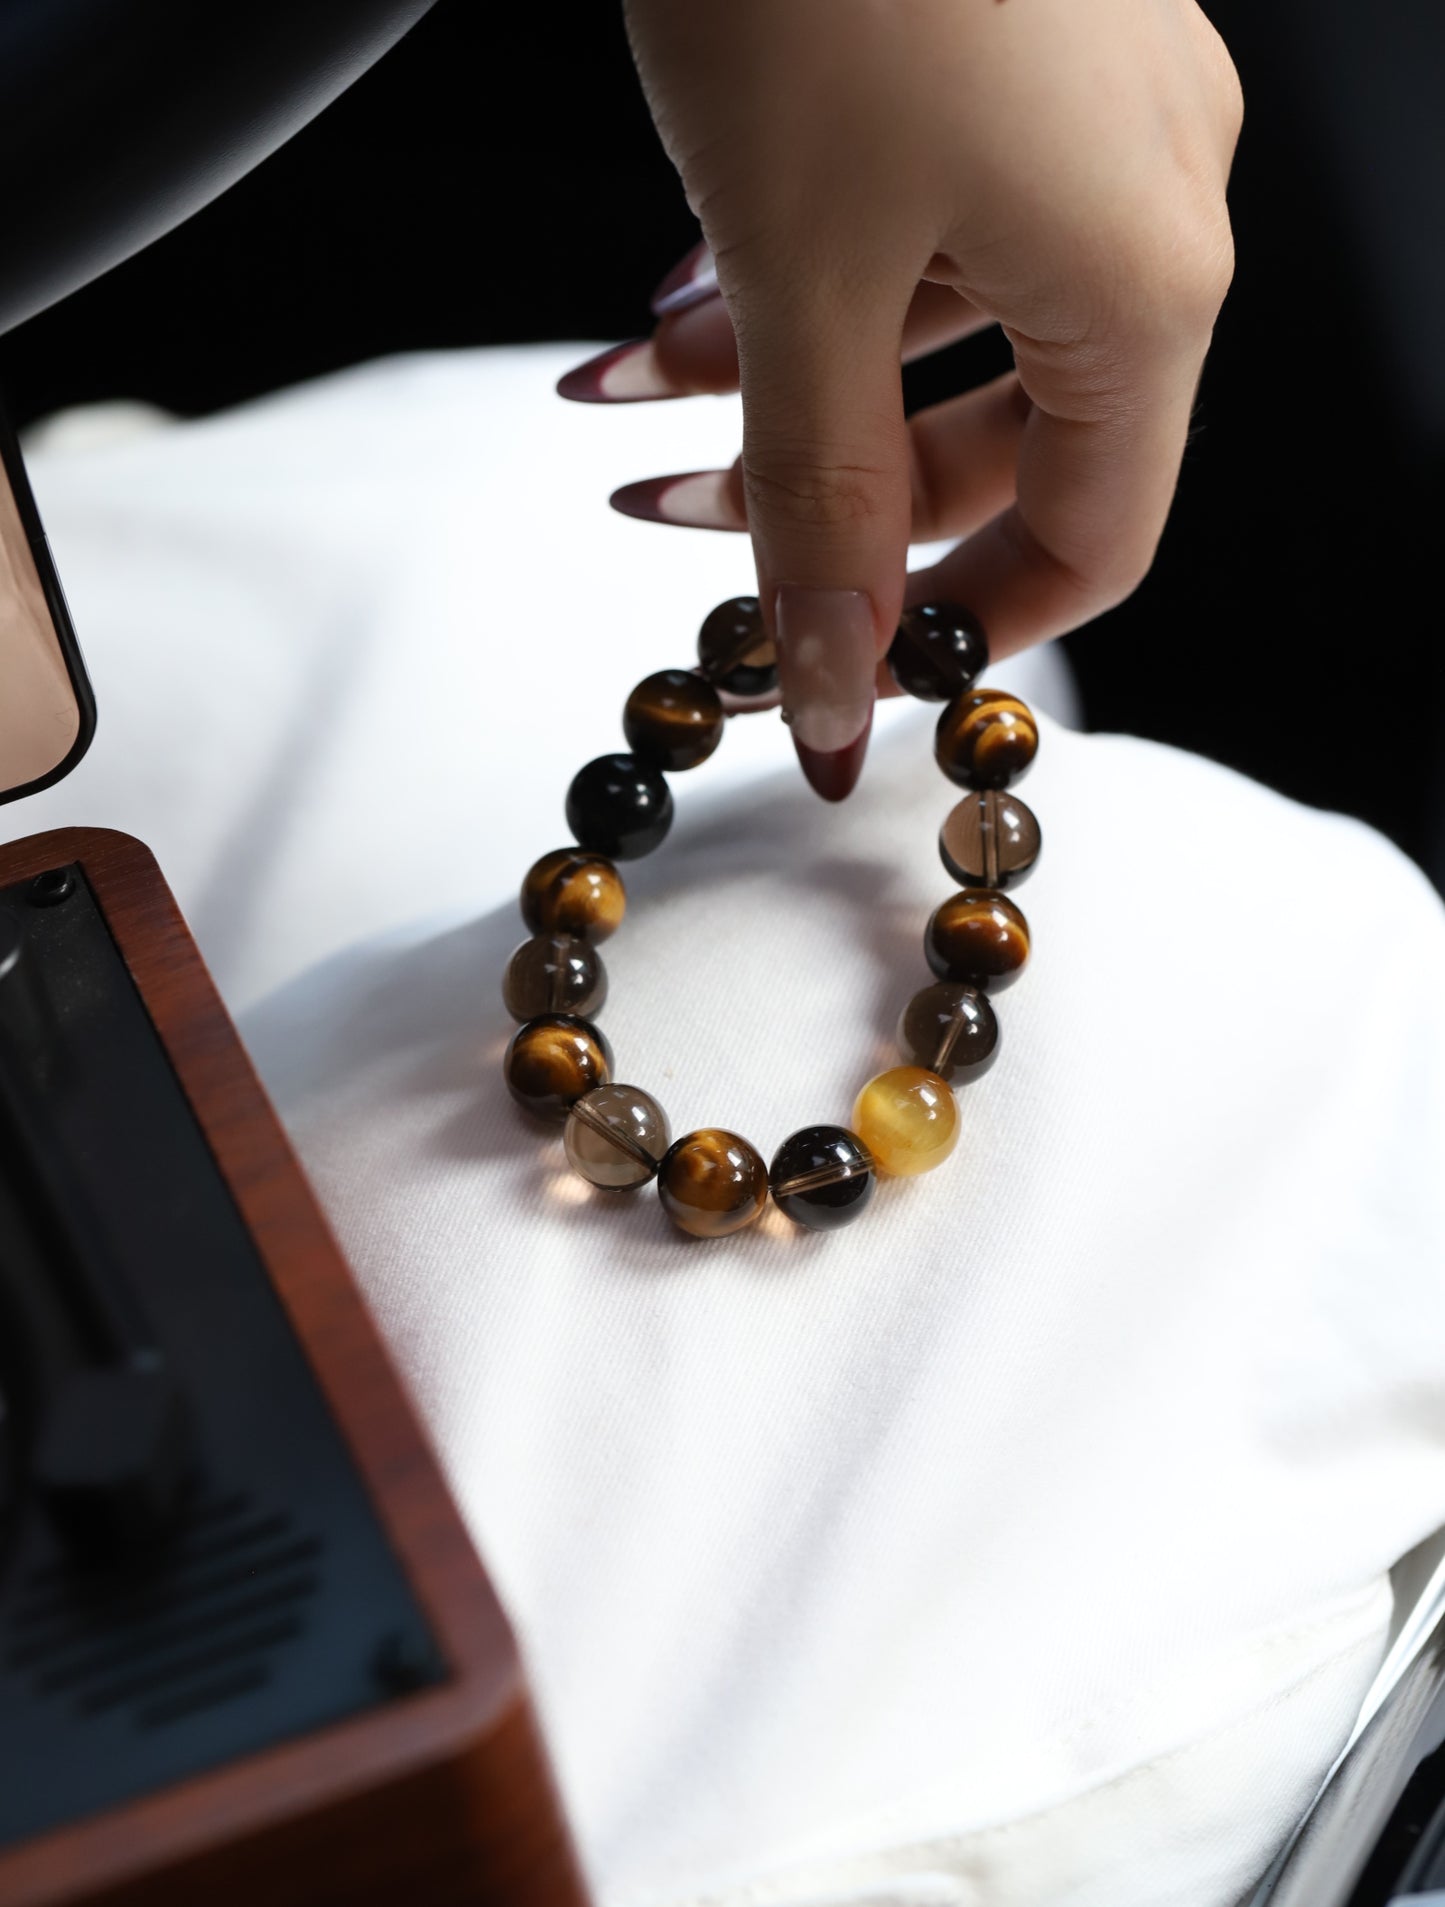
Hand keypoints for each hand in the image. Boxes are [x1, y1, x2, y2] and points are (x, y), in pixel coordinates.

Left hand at [561, 0, 1241, 797]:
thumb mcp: (800, 278)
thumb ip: (821, 509)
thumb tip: (838, 695)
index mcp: (1146, 279)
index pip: (1098, 538)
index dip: (966, 623)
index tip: (849, 658)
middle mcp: (1151, 197)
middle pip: (1009, 441)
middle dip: (829, 493)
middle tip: (684, 513)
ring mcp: (1091, 114)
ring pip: (943, 329)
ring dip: (785, 379)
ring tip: (630, 375)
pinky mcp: (1014, 53)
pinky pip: (927, 218)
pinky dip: (807, 269)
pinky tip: (686, 268)